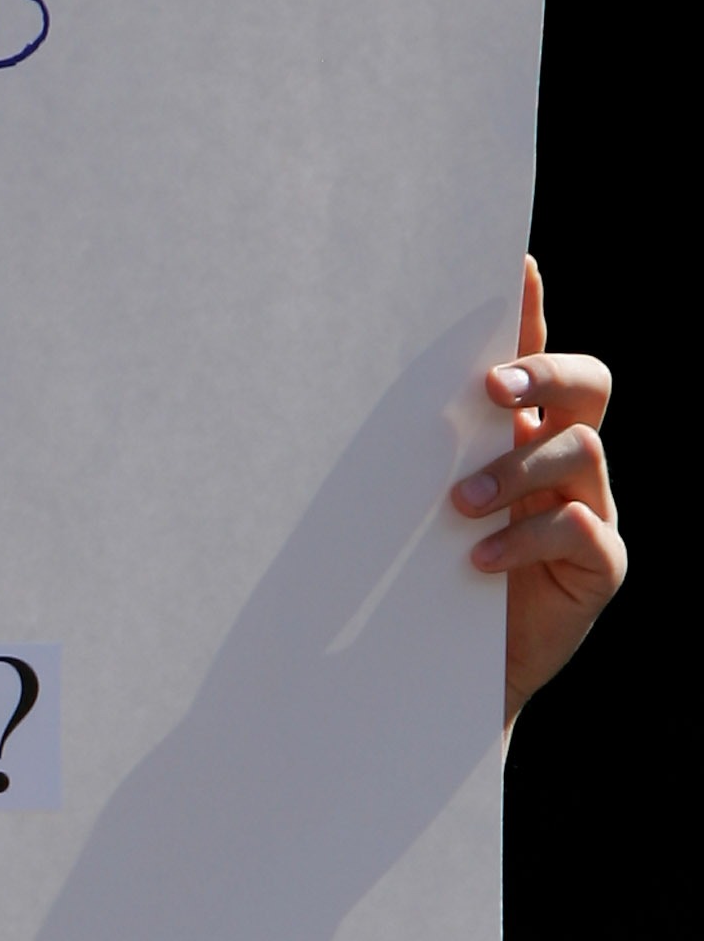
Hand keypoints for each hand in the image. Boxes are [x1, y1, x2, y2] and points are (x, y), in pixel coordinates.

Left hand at [455, 260, 624, 723]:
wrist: (439, 674)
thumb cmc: (420, 579)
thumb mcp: (409, 507)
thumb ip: (410, 452)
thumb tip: (341, 383)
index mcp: (522, 434)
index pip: (535, 357)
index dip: (532, 312)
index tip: (514, 266)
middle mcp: (564, 461)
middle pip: (588, 385)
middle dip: (545, 374)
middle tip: (493, 390)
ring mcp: (589, 509)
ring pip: (581, 451)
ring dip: (517, 469)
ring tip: (461, 506)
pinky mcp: (599, 565)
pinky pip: (580, 529)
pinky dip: (526, 537)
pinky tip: (480, 559)